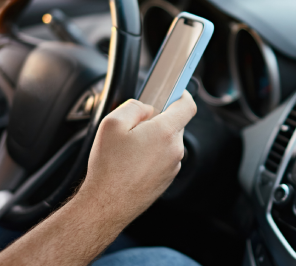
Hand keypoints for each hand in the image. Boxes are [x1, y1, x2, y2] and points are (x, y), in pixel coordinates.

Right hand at [79, 91, 196, 221]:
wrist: (107, 204)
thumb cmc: (109, 168)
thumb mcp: (112, 124)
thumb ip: (134, 107)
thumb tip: (147, 107)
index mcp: (165, 132)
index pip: (187, 106)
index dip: (182, 95)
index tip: (175, 91)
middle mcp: (174, 150)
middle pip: (174, 124)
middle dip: (158, 120)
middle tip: (134, 127)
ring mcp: (172, 166)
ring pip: (167, 142)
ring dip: (153, 140)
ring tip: (128, 150)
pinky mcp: (167, 179)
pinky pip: (163, 158)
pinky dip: (151, 156)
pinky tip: (131, 163)